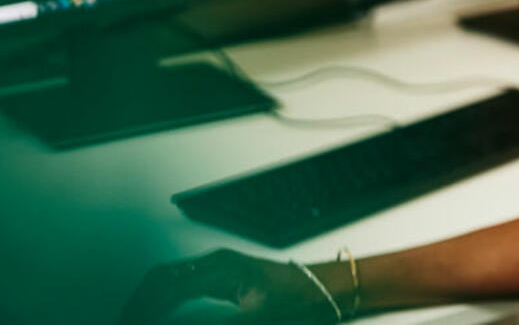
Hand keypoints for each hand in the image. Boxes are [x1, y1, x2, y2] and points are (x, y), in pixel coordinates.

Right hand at [118, 249, 340, 324]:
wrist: (330, 289)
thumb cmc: (300, 301)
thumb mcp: (257, 319)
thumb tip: (179, 322)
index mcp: (218, 269)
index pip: (163, 286)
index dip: (139, 309)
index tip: (126, 322)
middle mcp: (216, 263)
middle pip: (161, 279)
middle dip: (137, 304)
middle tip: (124, 321)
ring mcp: (220, 269)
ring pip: (170, 280)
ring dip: (149, 302)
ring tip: (136, 319)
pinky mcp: (226, 279)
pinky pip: (184, 286)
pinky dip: (165, 302)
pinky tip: (161, 318)